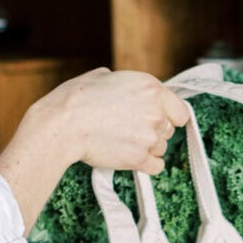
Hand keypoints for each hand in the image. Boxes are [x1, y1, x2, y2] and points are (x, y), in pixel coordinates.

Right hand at [0, 68, 189, 233]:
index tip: (160, 120)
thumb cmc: (75, 99)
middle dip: (153, 131)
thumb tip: (117, 82)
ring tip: (123, 142)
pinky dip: (147, 165)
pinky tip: (132, 158)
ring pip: (161, 148)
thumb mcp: (101, 76)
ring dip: (147, 147)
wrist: (62, 125)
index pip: (180, 110)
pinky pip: (156, 166)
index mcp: (151, 88)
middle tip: (130, 130)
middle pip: (169, 130)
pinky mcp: (139, 158)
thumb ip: (122, 82)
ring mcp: (149, 137)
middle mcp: (156, 112)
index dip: (170, 116)